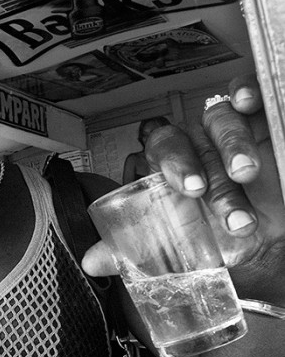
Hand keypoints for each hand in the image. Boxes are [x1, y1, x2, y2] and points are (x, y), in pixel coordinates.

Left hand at [83, 74, 284, 304]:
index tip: (189, 188)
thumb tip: (91, 263)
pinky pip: (253, 99)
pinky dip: (249, 93)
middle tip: (209, 189)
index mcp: (172, 167)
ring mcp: (230, 133)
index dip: (172, 161)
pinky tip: (248, 103)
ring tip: (246, 175)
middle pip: (191, 137)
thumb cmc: (217, 241)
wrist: (266, 250)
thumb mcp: (179, 250)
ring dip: (234, 145)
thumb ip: (134, 249)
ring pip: (223, 121)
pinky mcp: (263, 126)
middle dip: (200, 162)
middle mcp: (198, 145)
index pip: (161, 148)